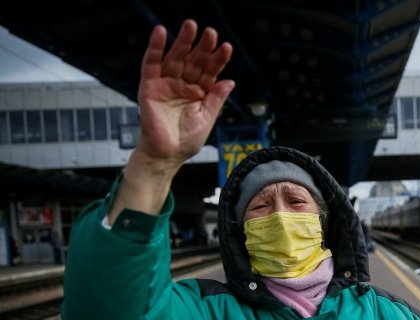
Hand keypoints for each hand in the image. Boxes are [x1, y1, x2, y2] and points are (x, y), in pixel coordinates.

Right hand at [112, 19, 234, 220]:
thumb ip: (216, 99)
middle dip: (202, 46)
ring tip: (190, 26)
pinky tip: (160, 33)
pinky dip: (155, 47)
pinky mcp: (149, 86)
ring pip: (175, 57)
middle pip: (194, 60)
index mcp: (199, 93)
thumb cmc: (185, 141)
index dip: (218, 59)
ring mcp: (166, 84)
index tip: (226, 47)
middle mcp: (183, 85)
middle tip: (210, 32)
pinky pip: (151, 63)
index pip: (210, 71)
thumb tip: (230, 81)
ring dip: (182, 41)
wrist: (166, 155)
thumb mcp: (207, 118)